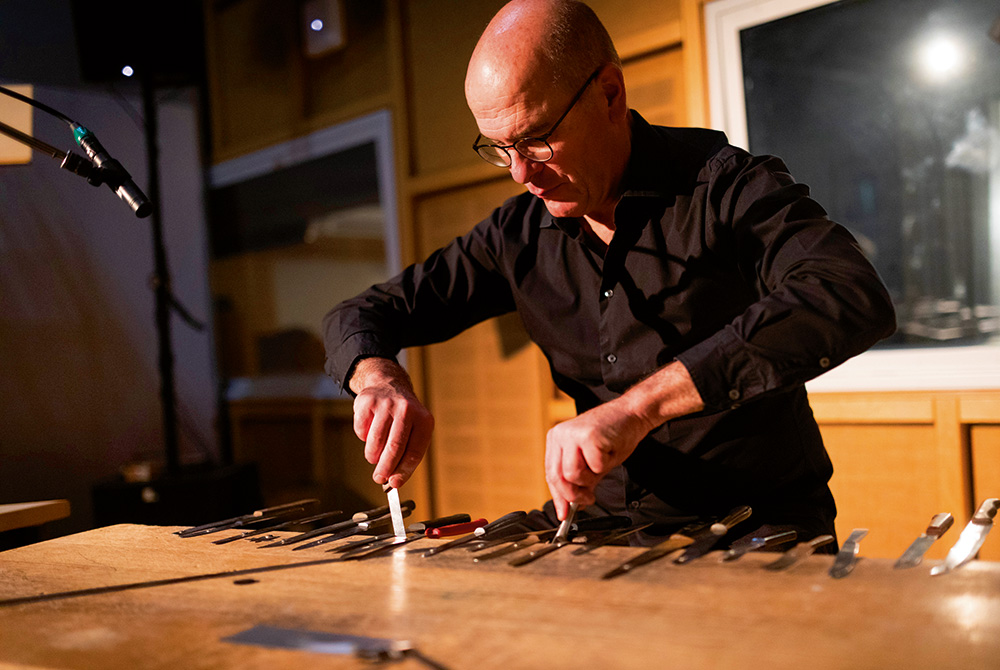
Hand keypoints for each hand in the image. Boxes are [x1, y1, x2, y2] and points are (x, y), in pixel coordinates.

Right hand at [350, 358, 433, 487]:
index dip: (403, 471)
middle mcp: (407, 410)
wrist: (389, 385)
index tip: (395, 483)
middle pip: (394, 447)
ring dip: (372, 455)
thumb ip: (406, 455)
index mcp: (424, 420)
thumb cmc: (403, 417)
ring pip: (375, 442)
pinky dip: (363, 437)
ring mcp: (387, 404)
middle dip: (385, 468)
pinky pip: (361, 431)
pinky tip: (370, 430)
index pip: (414, 452)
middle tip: (379, 478)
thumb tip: (394, 481)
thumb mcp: (414, 431)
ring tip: (374, 455)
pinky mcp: (368, 402)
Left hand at [544, 399, 649, 519]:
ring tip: (602, 466)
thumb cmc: (614, 437)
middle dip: (573, 495)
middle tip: (588, 499)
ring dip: (591, 478)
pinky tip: (610, 452)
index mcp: (556, 439)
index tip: (564, 514)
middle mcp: (560, 435)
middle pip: (558, 477)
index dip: (558, 497)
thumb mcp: (592, 462)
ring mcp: (573, 434)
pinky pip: (595, 467)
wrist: (633, 414)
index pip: (551, 474)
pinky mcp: (589, 436)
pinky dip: (605, 466)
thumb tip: (571, 506)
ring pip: (573, 475)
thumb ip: (580, 481)